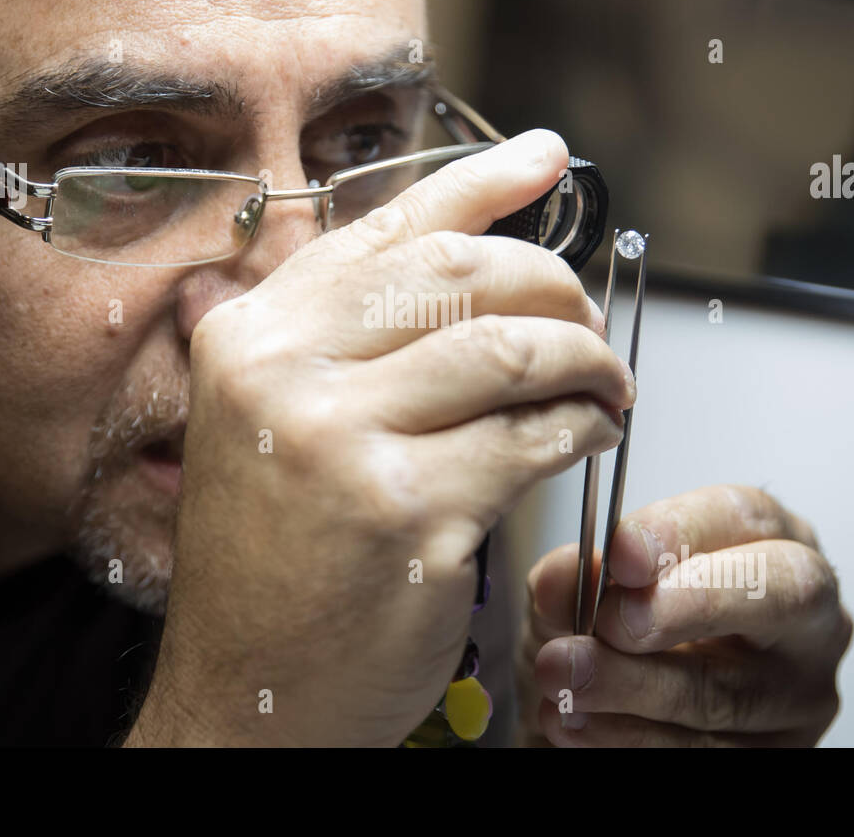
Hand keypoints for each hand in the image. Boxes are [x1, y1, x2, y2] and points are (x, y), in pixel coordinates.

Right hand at [127, 130, 635, 746]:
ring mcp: (342, 441)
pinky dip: (582, 427)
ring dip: (584, 359)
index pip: (390, 229)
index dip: (481, 181)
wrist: (249, 695)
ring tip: (604, 386)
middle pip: (461, 273)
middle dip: (552, 284)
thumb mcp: (275, 426)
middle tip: (584, 318)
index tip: (544, 158)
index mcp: (251, 337)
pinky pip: (532, 436)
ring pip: (509, 348)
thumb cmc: (272, 566)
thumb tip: (456, 251)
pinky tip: (591, 435)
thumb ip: (343, 339)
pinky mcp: (408, 513)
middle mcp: (284, 373)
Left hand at [518, 485, 852, 745]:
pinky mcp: (780, 755)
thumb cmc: (623, 633)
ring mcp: (799, 693)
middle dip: (688, 606)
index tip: (621, 554)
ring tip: (563, 676)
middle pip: (778, 594)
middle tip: (610, 622)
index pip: (743, 516)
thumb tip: (563, 572)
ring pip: (727, 691)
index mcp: (768, 541)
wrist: (619, 714)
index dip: (681, 532)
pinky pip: (707, 752)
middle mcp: (805, 615)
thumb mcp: (590, 593)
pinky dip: (629, 737)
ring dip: (631, 686)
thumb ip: (577, 577)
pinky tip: (578, 724)